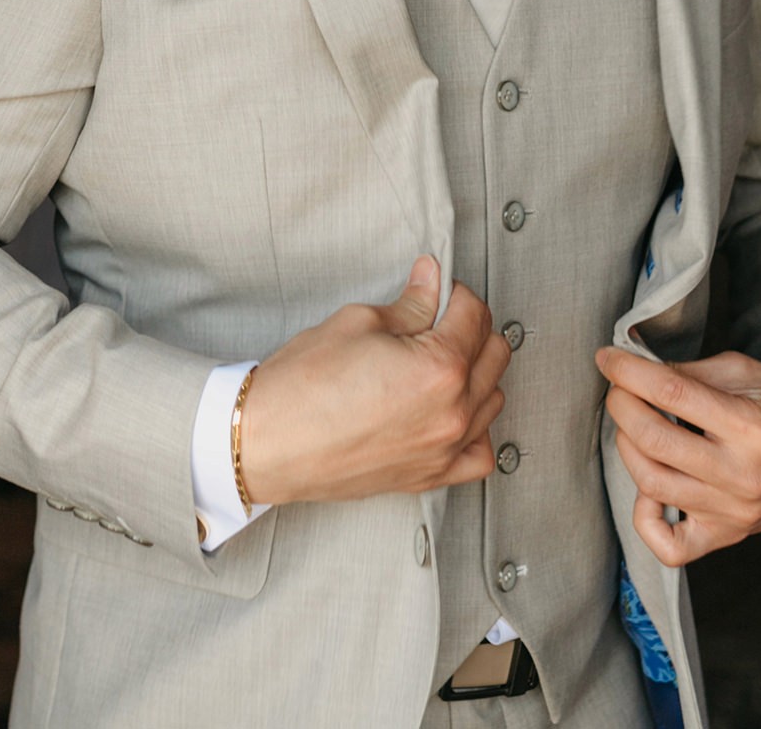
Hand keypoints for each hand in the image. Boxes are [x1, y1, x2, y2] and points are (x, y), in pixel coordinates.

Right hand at [237, 257, 508, 505]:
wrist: (268, 442)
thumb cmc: (301, 387)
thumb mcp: (356, 324)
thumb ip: (409, 305)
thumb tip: (431, 284)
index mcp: (439, 367)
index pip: (473, 314)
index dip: (454, 292)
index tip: (439, 288)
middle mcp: (452, 412)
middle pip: (493, 354)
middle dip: (470, 326)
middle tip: (439, 316)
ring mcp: (444, 448)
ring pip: (492, 400)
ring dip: (476, 373)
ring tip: (441, 359)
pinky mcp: (429, 475)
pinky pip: (479, 453)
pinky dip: (476, 429)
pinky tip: (455, 411)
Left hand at [595, 347, 760, 565]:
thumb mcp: (747, 373)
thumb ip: (690, 373)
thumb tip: (635, 368)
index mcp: (753, 426)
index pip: (671, 394)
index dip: (628, 372)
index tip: (608, 358)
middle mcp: (744, 475)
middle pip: (653, 441)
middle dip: (622, 406)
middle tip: (619, 389)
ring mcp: (735, 512)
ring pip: (652, 485)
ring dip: (627, 448)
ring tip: (633, 426)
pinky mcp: (729, 535)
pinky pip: (671, 547)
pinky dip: (646, 519)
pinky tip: (648, 487)